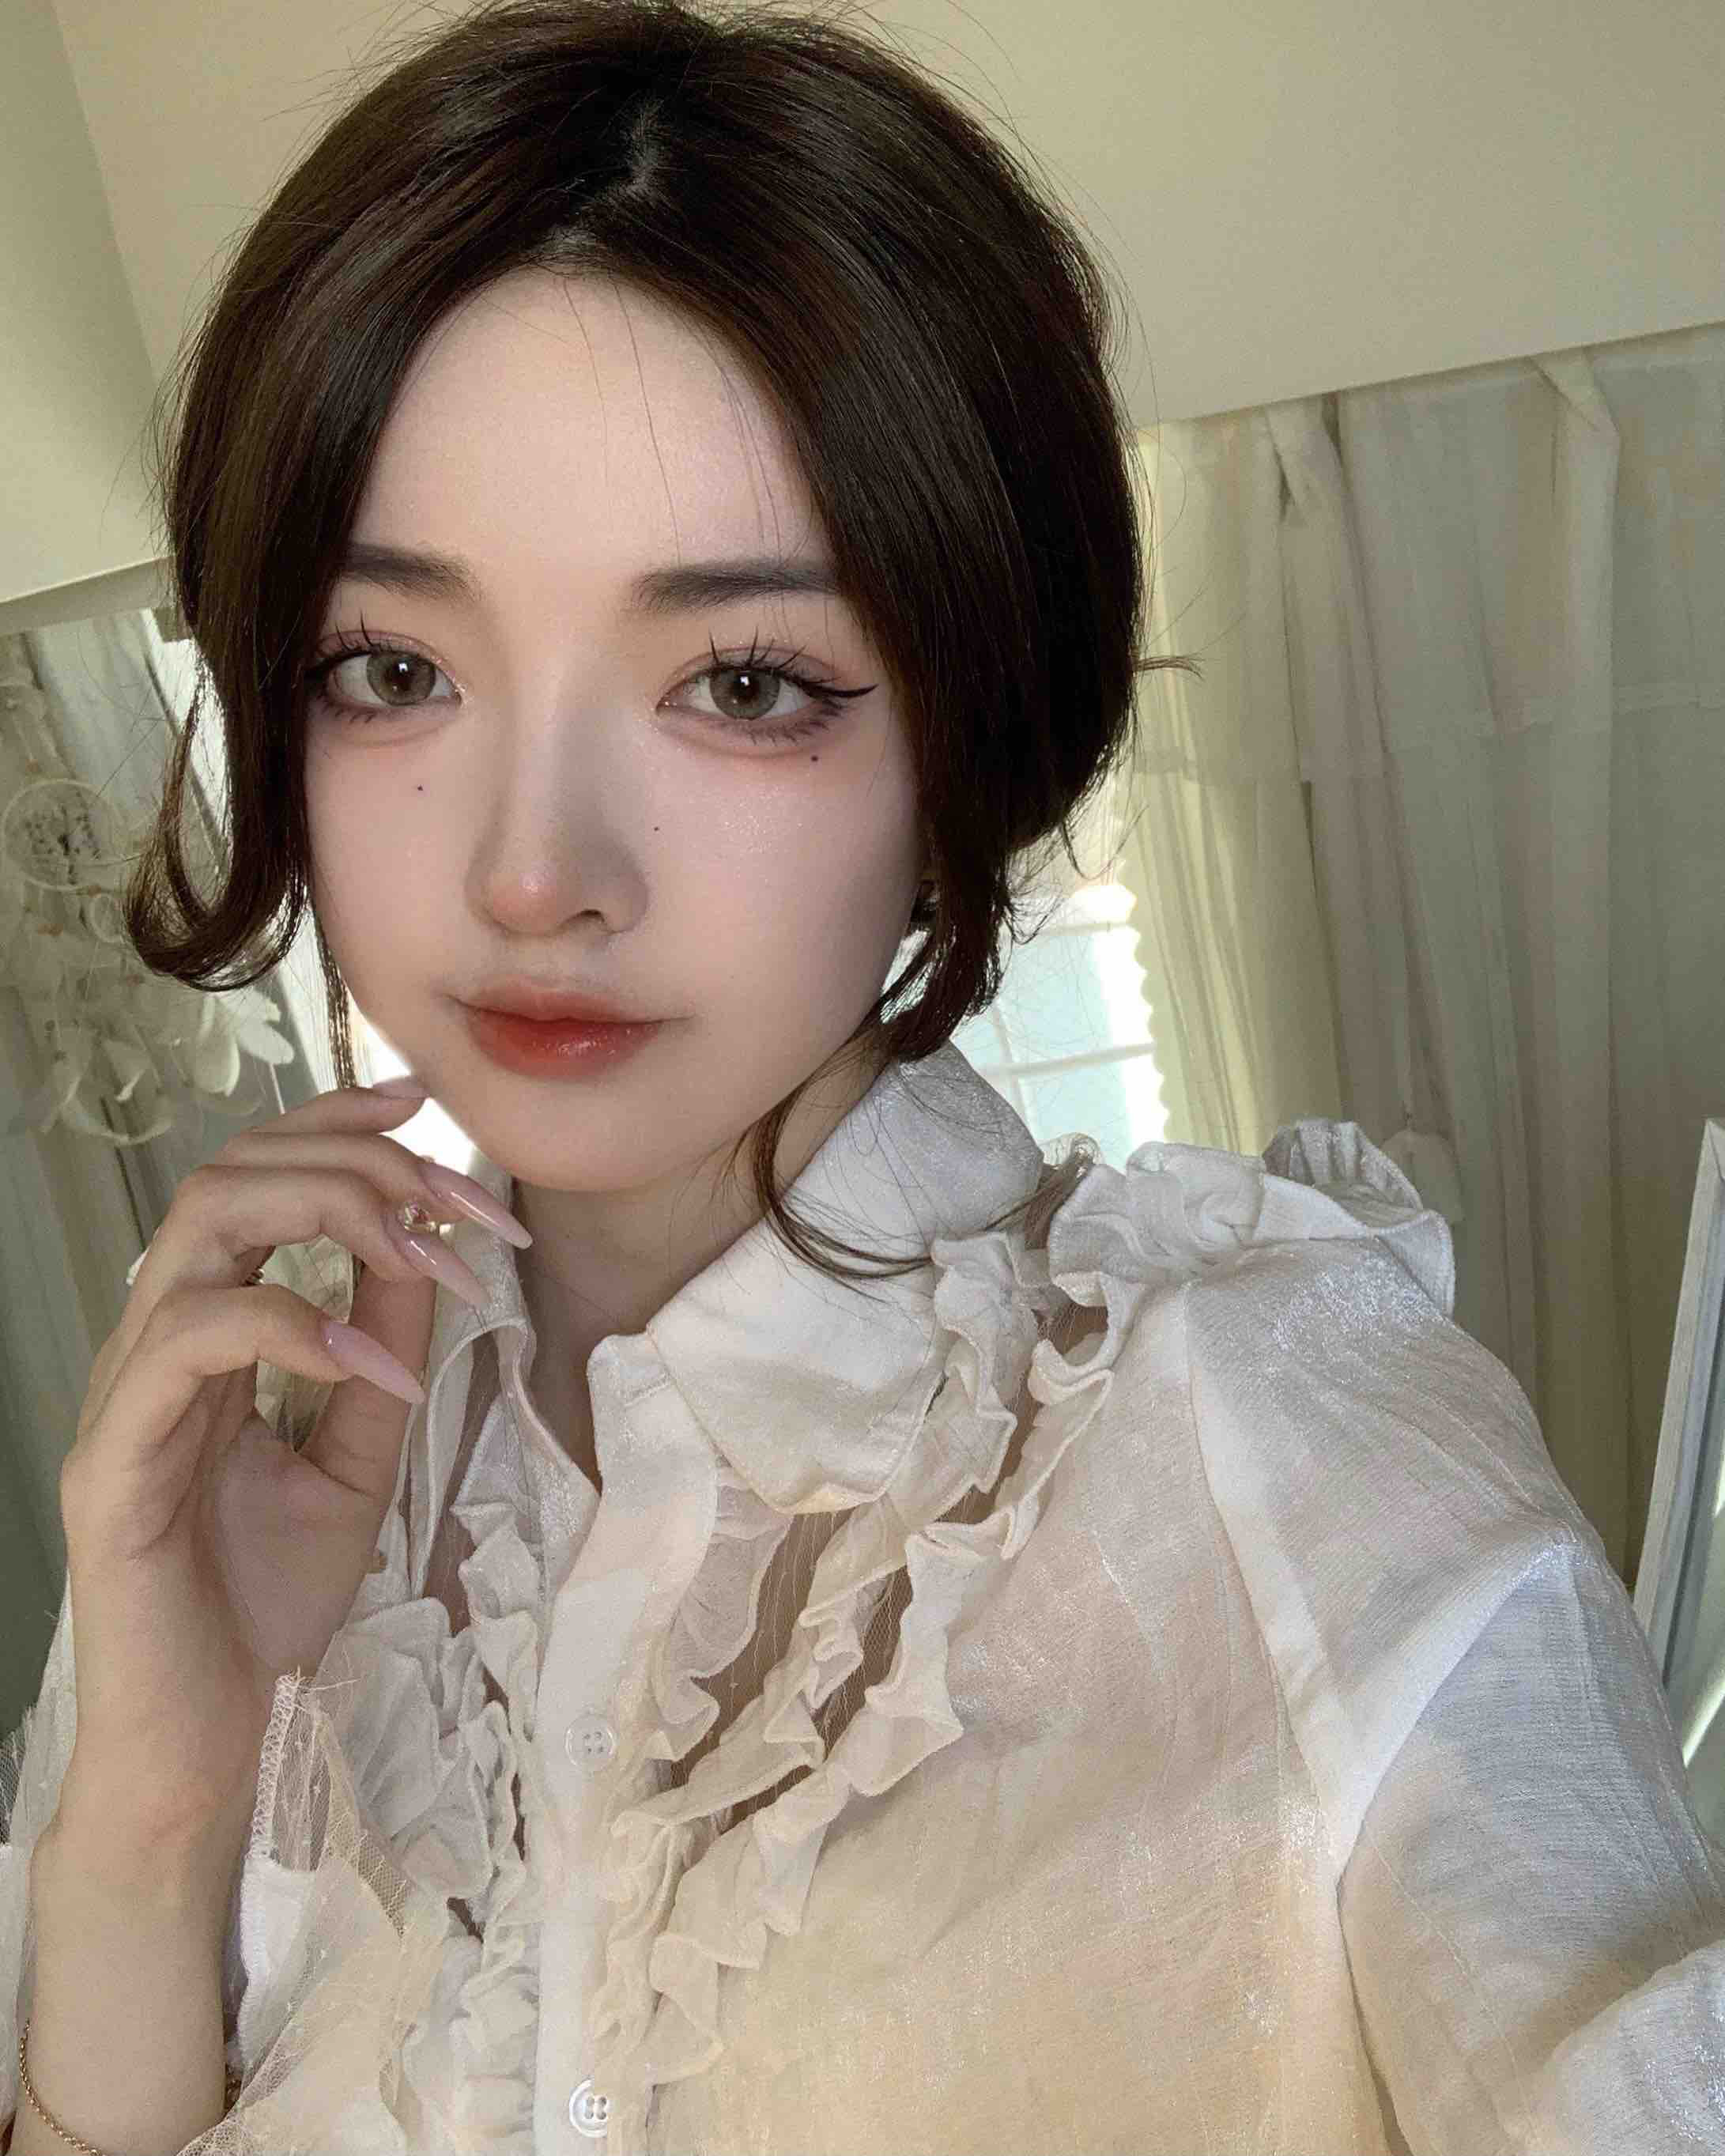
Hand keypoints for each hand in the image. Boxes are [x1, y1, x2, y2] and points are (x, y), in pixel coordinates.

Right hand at [53, 1082, 496, 1848]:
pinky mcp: (112, 1460)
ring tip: (424, 1255)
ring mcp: (127, 1396)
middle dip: (357, 1159)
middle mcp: (157, 1344)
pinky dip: (293, 1326)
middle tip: (457, 1201)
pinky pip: (190, 1341)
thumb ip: (383, 1352)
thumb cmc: (267, 1604)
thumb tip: (424, 1250)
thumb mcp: (359, 1456)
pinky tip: (370, 1360)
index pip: (253, 1181)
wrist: (213, 1740)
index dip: (331, 1123)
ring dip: (331, 1214)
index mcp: (207, 1335)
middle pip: (231, 1174)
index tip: (421, 1102)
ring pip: (200, 1227)